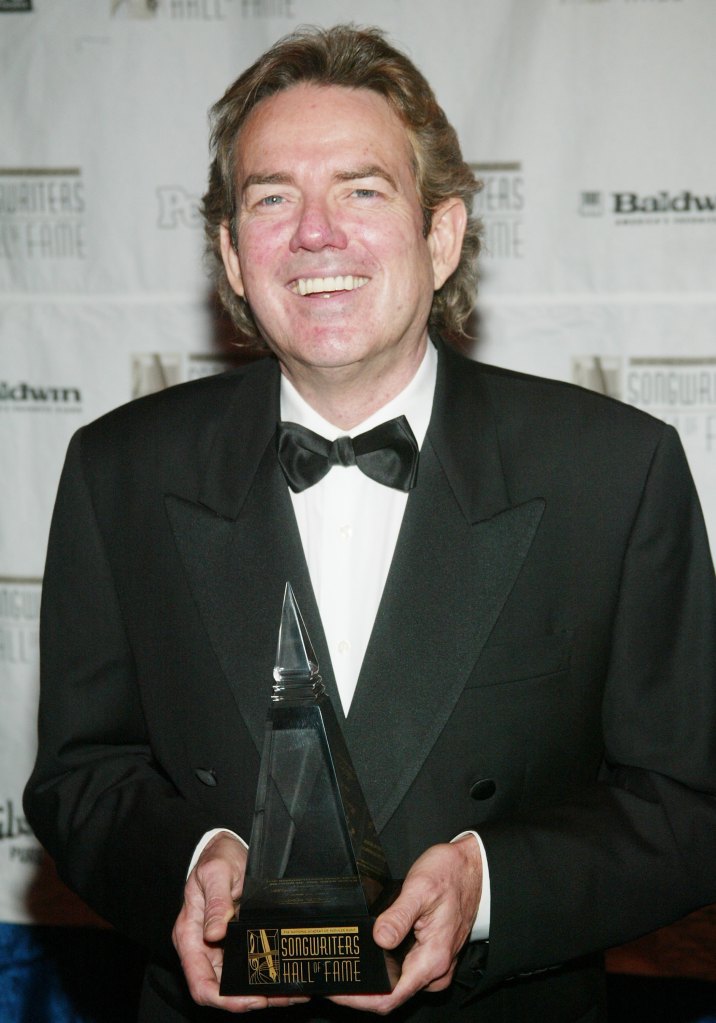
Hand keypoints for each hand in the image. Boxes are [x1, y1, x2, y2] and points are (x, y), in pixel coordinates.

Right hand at [172, 832, 307, 1012]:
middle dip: (250, 998)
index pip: (200, 982)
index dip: (224, 998)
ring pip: (236, 981)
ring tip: (292, 991)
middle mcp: (201, 946)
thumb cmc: (217, 857)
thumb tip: (214, 933)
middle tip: (283, 996)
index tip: (252, 999)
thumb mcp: (217, 872)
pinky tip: (285, 974)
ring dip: (262, 990)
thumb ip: (216, 902)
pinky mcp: (233, 941)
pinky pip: (247, 965)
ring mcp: (218, 946)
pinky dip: (265, 973)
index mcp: (189, 934)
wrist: (227, 847)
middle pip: (221, 989)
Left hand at [329, 835, 482, 1014]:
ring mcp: (434, 963)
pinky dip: (386, 967)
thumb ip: (398, 916)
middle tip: (336, 971)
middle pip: (392, 994)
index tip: (338, 990)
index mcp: (432, 959)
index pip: (391, 997)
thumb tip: (378, 939)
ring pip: (398, 984)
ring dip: (374, 978)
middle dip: (363, 988)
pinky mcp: (431, 954)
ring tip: (349, 960)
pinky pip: (405, 971)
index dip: (361, 999)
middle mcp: (435, 969)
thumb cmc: (451, 875)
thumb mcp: (421, 888)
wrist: (472, 868)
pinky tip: (372, 952)